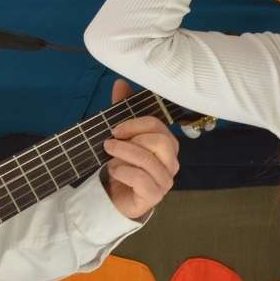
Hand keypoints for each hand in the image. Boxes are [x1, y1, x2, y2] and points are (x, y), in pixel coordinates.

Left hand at [102, 79, 179, 219]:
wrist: (115, 198)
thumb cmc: (122, 164)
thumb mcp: (120, 136)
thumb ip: (122, 111)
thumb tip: (120, 83)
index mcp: (167, 144)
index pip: (159, 127)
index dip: (136, 124)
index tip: (115, 129)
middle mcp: (171, 162)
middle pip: (161, 142)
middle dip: (131, 140)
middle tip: (109, 144)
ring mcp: (165, 180)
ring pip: (149, 161)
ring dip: (124, 155)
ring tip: (108, 157)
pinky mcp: (155, 196)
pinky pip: (142, 180)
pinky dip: (124, 172)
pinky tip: (114, 172)